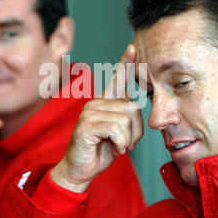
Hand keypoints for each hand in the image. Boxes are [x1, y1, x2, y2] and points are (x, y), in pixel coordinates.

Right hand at [51, 44, 143, 191]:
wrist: (81, 169)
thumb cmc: (101, 150)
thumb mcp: (119, 132)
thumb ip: (127, 117)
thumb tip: (136, 105)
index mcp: (105, 102)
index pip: (116, 79)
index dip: (126, 63)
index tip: (132, 48)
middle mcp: (96, 102)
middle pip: (133, 107)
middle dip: (136, 130)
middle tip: (126, 142)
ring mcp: (90, 111)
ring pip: (126, 119)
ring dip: (128, 139)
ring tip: (117, 145)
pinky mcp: (86, 124)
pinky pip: (117, 129)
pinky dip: (121, 143)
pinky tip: (113, 148)